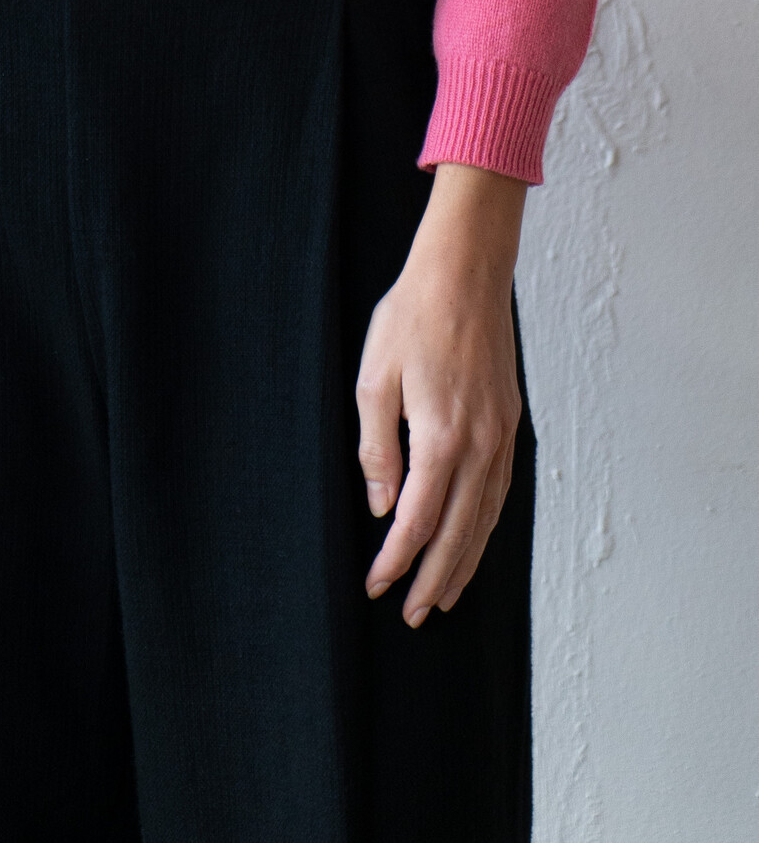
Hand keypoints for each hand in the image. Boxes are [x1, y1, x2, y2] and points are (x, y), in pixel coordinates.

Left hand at [355, 160, 526, 626]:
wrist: (465, 272)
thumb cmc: (413, 316)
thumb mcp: (374, 378)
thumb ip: (377, 447)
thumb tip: (382, 503)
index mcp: (441, 437)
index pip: (419, 520)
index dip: (397, 560)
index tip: (377, 585)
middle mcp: (480, 445)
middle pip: (459, 532)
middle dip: (434, 578)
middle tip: (414, 613)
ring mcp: (502, 435)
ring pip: (486, 517)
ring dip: (466, 560)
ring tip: (445, 593)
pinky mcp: (510, 422)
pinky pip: (501, 490)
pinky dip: (487, 524)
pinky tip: (474, 536)